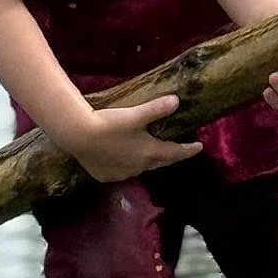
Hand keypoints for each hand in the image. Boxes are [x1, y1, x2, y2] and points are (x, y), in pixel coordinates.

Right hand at [63, 94, 202, 182]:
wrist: (79, 136)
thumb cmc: (110, 124)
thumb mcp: (136, 114)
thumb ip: (157, 108)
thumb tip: (176, 101)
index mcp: (150, 153)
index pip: (176, 153)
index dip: (188, 149)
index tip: (198, 147)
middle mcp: (139, 167)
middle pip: (160, 162)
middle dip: (169, 156)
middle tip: (176, 150)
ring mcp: (122, 173)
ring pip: (140, 168)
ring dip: (146, 161)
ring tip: (148, 153)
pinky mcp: (106, 176)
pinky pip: (121, 171)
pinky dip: (125, 165)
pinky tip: (120, 159)